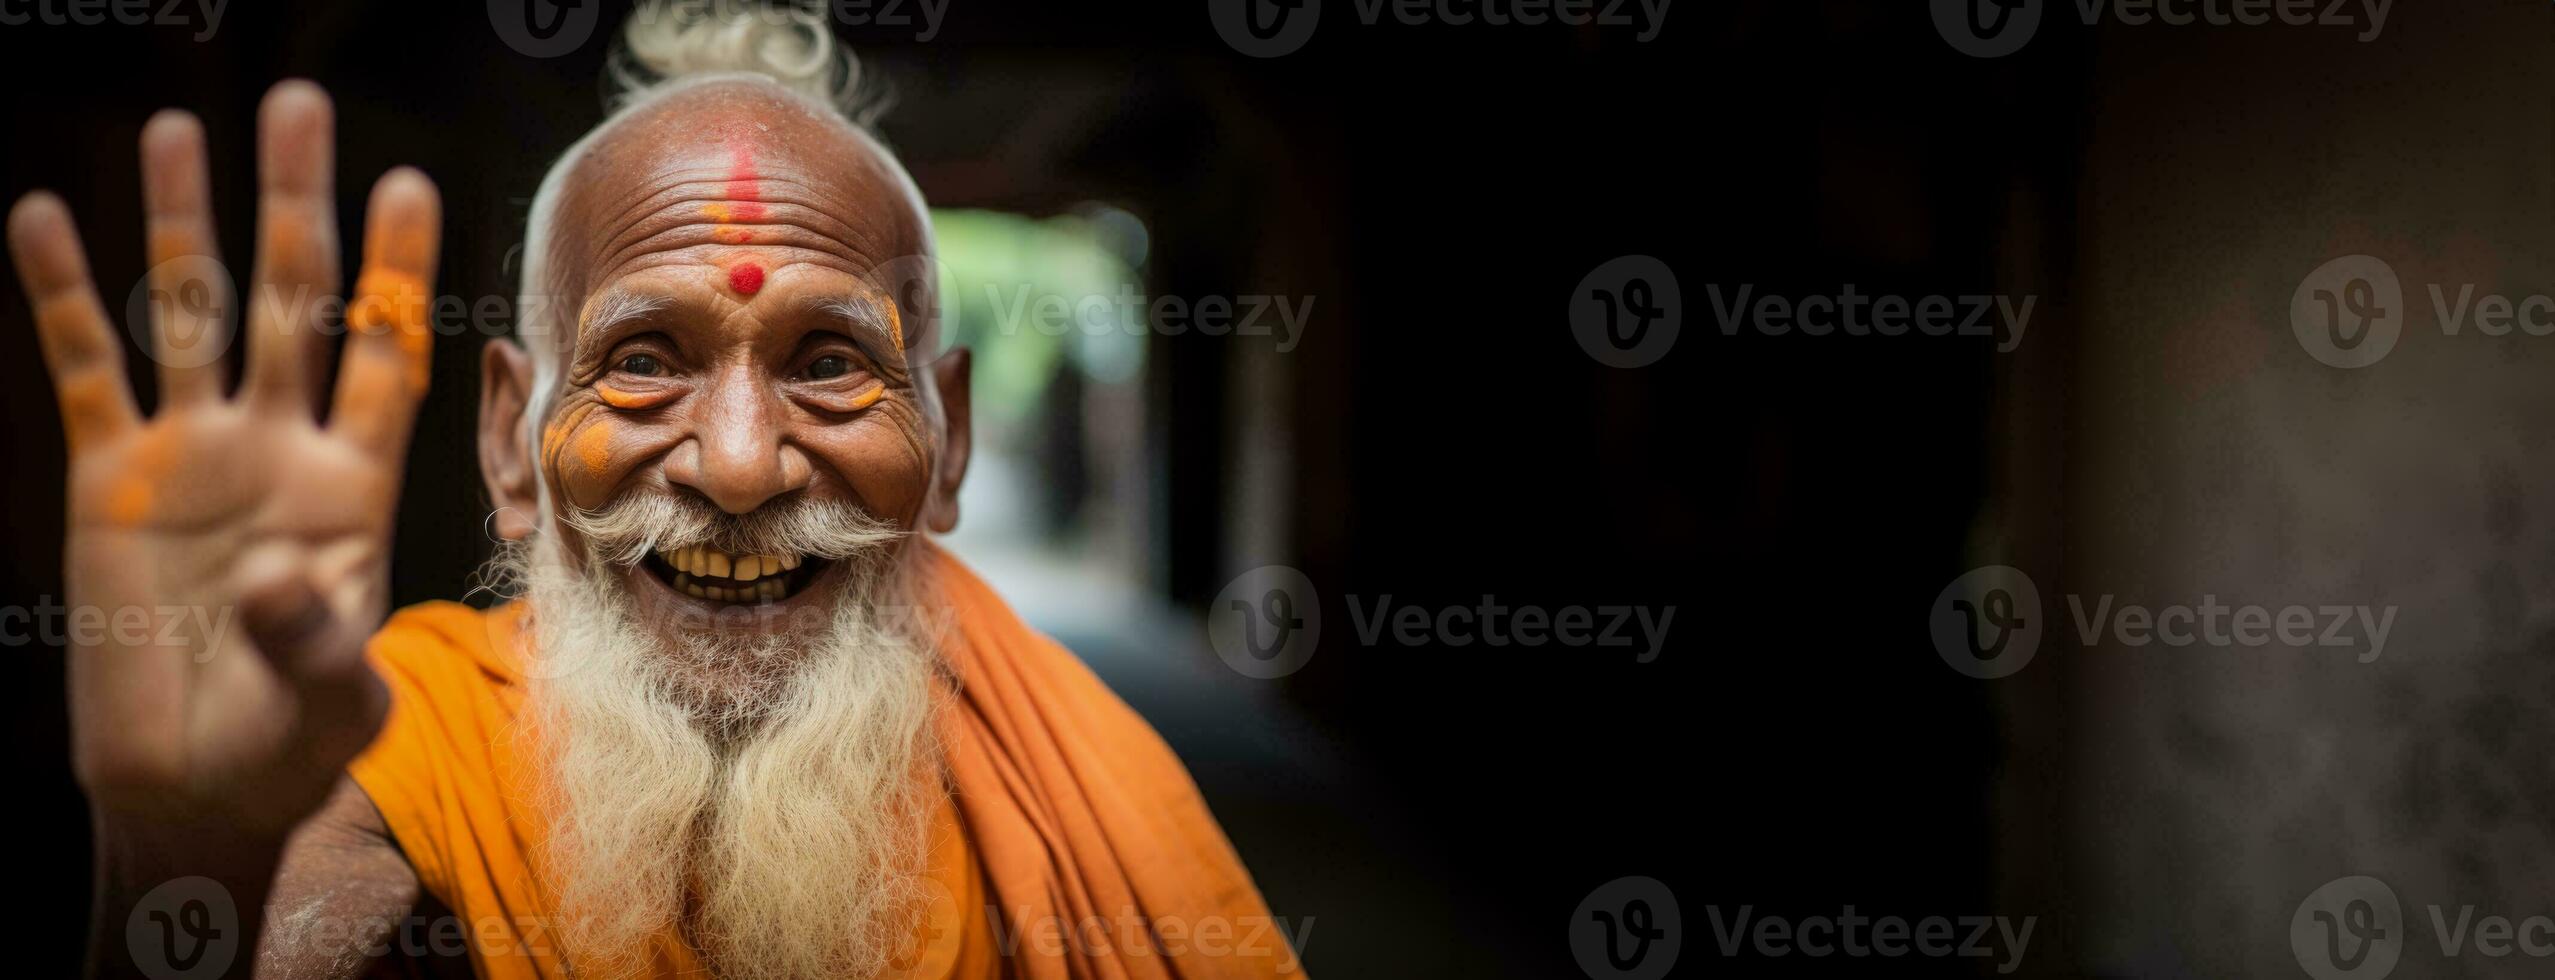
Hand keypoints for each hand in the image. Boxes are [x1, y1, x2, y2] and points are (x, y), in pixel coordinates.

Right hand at [7, 80, 440, 840]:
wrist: (195, 783)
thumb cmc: (292, 743)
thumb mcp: (332, 704)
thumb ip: (317, 642)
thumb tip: (283, 576)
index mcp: (357, 485)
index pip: (385, 355)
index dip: (395, 272)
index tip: (407, 183)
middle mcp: (280, 445)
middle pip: (292, 301)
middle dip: (295, 204)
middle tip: (299, 104)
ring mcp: (194, 455)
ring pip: (189, 313)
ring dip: (183, 222)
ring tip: (178, 124)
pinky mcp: (110, 480)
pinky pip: (87, 370)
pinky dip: (65, 296)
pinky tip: (46, 217)